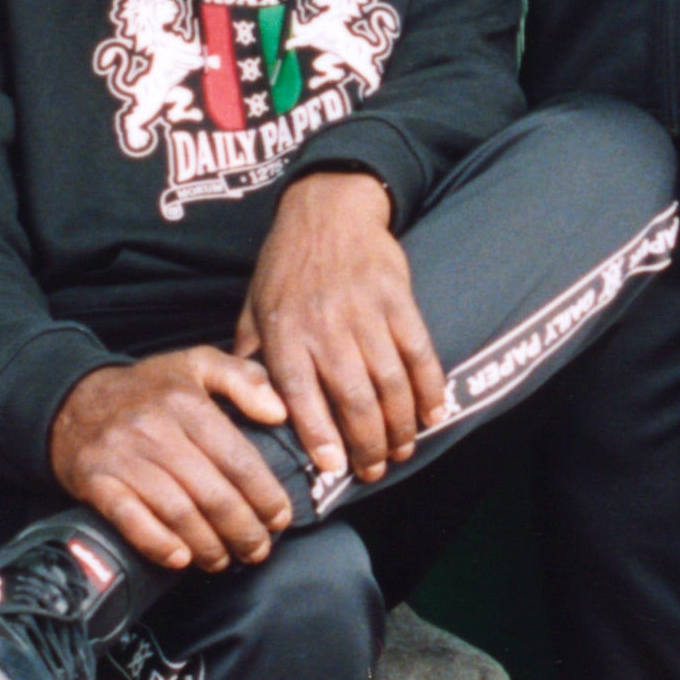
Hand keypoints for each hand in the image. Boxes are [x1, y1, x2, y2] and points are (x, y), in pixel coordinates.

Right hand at [48, 345, 296, 575]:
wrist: (72, 400)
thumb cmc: (146, 389)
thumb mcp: (198, 363)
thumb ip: (245, 378)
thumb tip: (279, 412)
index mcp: (186, 401)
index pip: (237, 458)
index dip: (264, 495)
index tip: (279, 518)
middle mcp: (155, 429)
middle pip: (212, 493)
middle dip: (243, 530)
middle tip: (258, 548)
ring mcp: (123, 457)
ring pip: (177, 512)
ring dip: (208, 544)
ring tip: (224, 559)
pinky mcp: (96, 481)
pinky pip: (130, 519)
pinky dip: (158, 543)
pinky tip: (180, 558)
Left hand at [234, 167, 444, 492]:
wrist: (327, 208)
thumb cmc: (285, 267)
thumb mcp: (253, 310)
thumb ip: (251, 361)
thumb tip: (245, 411)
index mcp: (284, 333)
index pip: (301, 394)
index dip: (319, 434)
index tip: (333, 468)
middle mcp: (324, 325)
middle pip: (353, 398)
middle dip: (368, 444)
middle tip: (375, 471)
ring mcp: (364, 311)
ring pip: (389, 382)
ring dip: (400, 424)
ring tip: (401, 450)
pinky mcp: (397, 298)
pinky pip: (419, 351)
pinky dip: (430, 387)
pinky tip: (434, 413)